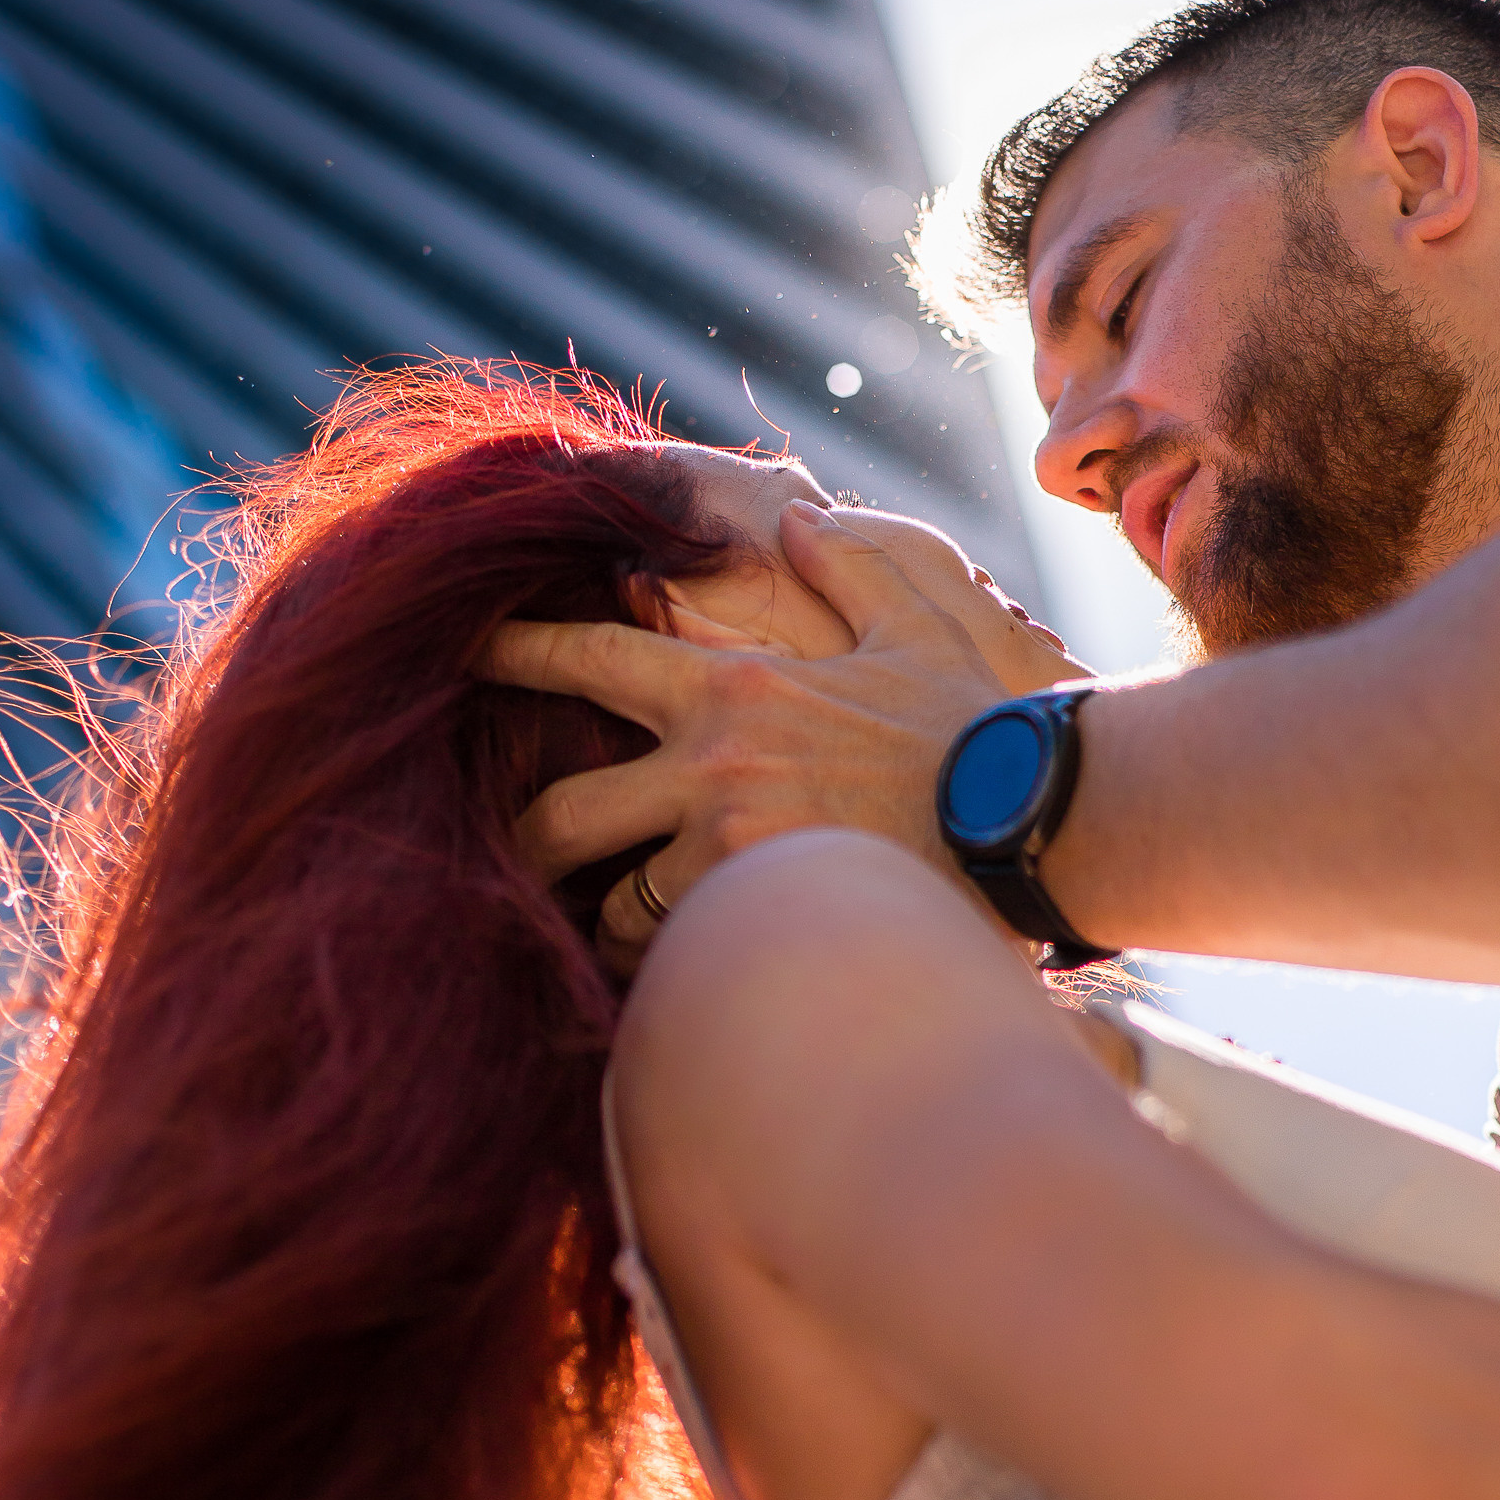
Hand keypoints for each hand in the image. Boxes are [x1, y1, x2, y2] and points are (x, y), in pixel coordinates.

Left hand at [482, 503, 1085, 972]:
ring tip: (616, 935)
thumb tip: (797, 523)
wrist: (1038, 819)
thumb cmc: (984, 721)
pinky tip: (682, 976)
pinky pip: (680, 956)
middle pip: (560, 813)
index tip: (462, 656)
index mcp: (733, 684)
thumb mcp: (921, 613)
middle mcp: (710, 766)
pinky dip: (673, 966)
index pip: (587, 658)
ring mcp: (729, 852)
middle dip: (522, 839)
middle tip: (503, 854)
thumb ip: (851, 561)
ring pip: (616, 904)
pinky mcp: (763, 919)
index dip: (512, 655)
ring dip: (611, 920)